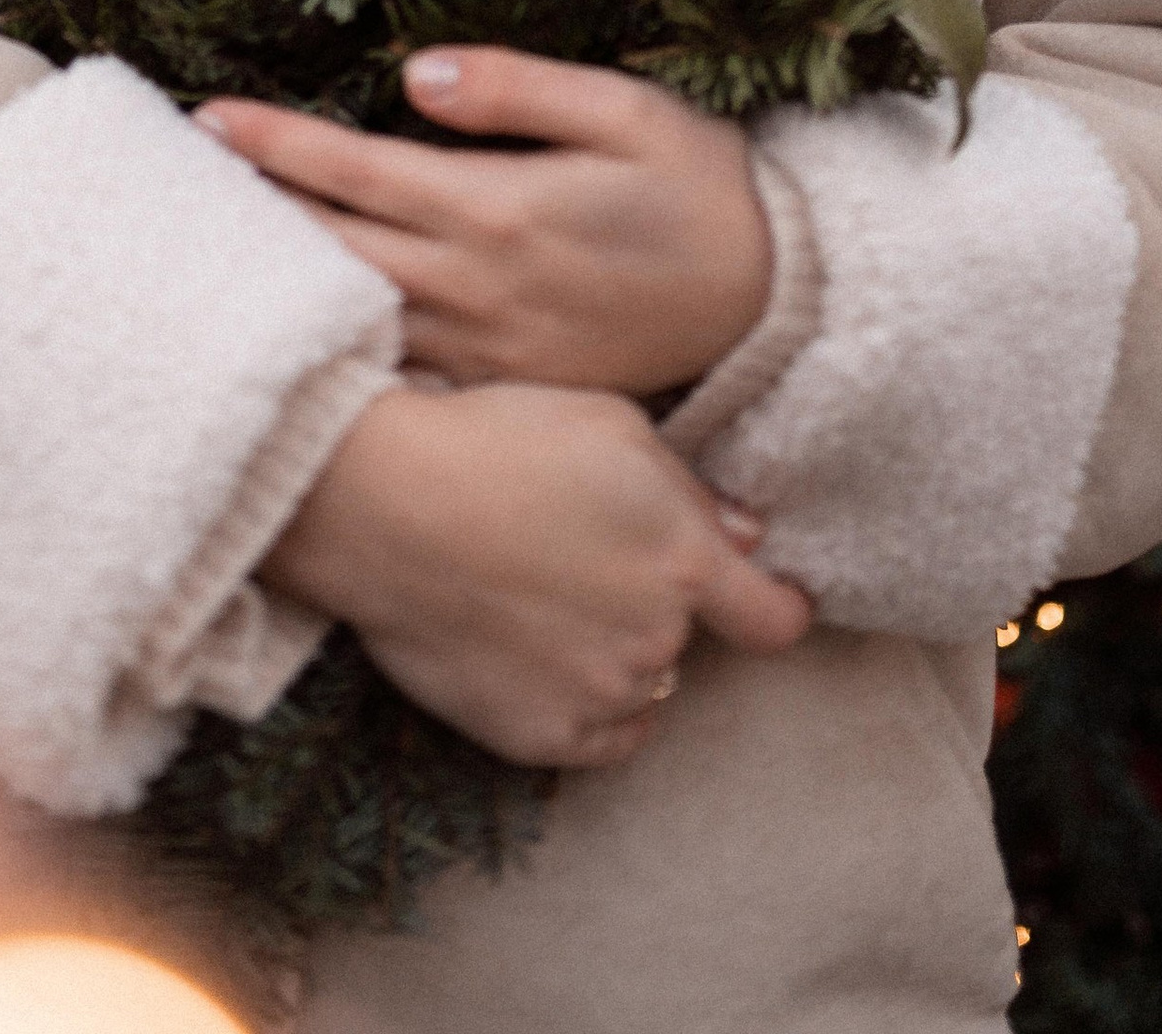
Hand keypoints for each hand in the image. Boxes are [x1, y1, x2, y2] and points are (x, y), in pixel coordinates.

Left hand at [200, 48, 772, 397]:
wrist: (771, 305)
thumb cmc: (697, 187)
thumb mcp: (625, 109)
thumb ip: (515, 89)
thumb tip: (412, 73)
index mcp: (496, 209)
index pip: (355, 171)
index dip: (274, 144)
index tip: (203, 121)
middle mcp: (477, 288)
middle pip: (331, 249)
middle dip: (251, 213)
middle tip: (170, 185)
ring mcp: (486, 350)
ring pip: (354, 316)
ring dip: (281, 279)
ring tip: (209, 246)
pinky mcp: (503, 387)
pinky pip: (401, 370)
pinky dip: (339, 343)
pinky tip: (296, 325)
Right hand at [260, 379, 808, 768]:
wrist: (381, 503)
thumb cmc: (492, 441)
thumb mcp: (608, 422)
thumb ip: (686, 488)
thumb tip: (742, 539)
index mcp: (682, 560)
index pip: (773, 619)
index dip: (780, 608)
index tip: (774, 601)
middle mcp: (656, 639)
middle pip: (684, 638)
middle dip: (653, 601)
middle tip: (582, 555)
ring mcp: (599, 697)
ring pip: (639, 687)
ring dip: (614, 653)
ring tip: (540, 595)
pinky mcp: (542, 737)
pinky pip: (597, 738)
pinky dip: (583, 706)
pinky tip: (536, 652)